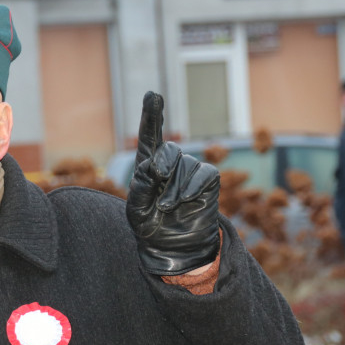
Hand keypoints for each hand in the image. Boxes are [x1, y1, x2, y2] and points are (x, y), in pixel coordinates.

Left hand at [126, 91, 220, 274]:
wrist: (174, 249)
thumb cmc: (151, 228)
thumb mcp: (136, 211)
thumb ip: (138, 187)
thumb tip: (149, 164)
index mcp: (149, 166)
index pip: (150, 137)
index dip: (152, 115)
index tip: (152, 95)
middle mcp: (171, 163)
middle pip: (169, 149)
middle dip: (162, 168)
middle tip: (159, 192)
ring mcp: (191, 171)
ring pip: (185, 165)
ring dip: (175, 189)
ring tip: (169, 207)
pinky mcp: (208, 181)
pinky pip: (203, 174)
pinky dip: (192, 187)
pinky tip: (186, 200)